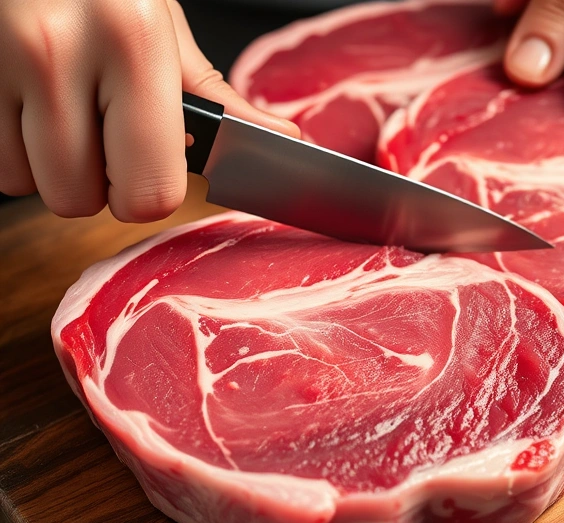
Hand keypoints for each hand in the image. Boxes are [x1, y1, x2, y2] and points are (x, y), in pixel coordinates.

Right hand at [0, 0, 297, 221]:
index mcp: (133, 45)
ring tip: (63, 112)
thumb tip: (281, 138)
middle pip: (79, 199)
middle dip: (95, 184)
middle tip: (103, 138)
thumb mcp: (163, 26)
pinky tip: (29, 106)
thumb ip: (214, 95)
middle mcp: (58, 55)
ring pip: (27, 185)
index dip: (148, 193)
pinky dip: (12, 148)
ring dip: (49, 166)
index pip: (148, 189)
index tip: (147, 170)